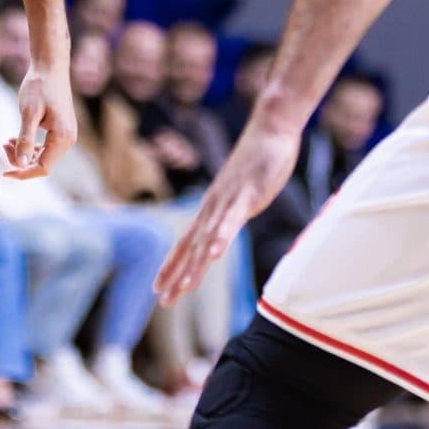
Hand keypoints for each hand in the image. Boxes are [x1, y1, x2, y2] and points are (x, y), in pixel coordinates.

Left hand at [4, 59, 75, 179]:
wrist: (49, 67)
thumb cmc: (39, 86)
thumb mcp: (29, 113)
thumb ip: (26, 139)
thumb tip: (20, 164)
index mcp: (63, 138)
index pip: (43, 168)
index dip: (23, 173)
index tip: (4, 172)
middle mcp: (68, 139)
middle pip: (42, 163)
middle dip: (21, 161)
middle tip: (3, 145)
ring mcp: (65, 135)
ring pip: (42, 156)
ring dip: (24, 153)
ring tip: (6, 141)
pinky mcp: (60, 129)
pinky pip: (45, 146)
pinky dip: (30, 146)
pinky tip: (14, 138)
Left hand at [155, 119, 297, 303]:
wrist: (269, 128)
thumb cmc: (257, 160)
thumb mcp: (241, 192)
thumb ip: (233, 210)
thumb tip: (227, 225)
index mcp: (212, 209)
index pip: (185, 243)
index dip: (171, 266)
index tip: (158, 289)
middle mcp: (213, 207)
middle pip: (191, 248)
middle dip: (177, 276)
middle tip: (163, 301)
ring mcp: (229, 201)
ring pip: (208, 239)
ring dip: (195, 265)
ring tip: (183, 288)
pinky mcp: (247, 194)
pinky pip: (232, 220)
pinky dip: (222, 238)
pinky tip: (214, 255)